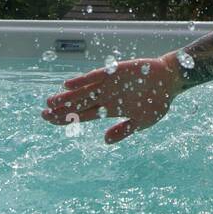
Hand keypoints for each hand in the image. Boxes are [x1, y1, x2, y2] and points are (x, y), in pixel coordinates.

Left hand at [42, 55, 183, 143]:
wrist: (169, 79)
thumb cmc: (157, 101)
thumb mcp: (142, 121)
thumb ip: (124, 130)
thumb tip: (105, 140)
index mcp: (110, 110)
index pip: (83, 115)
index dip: (67, 118)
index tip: (50, 121)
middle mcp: (105, 97)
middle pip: (79, 104)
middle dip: (61, 109)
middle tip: (43, 113)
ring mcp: (108, 84)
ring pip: (83, 92)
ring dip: (67, 97)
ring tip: (50, 101)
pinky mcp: (114, 72)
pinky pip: (95, 77)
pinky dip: (82, 81)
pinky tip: (67, 85)